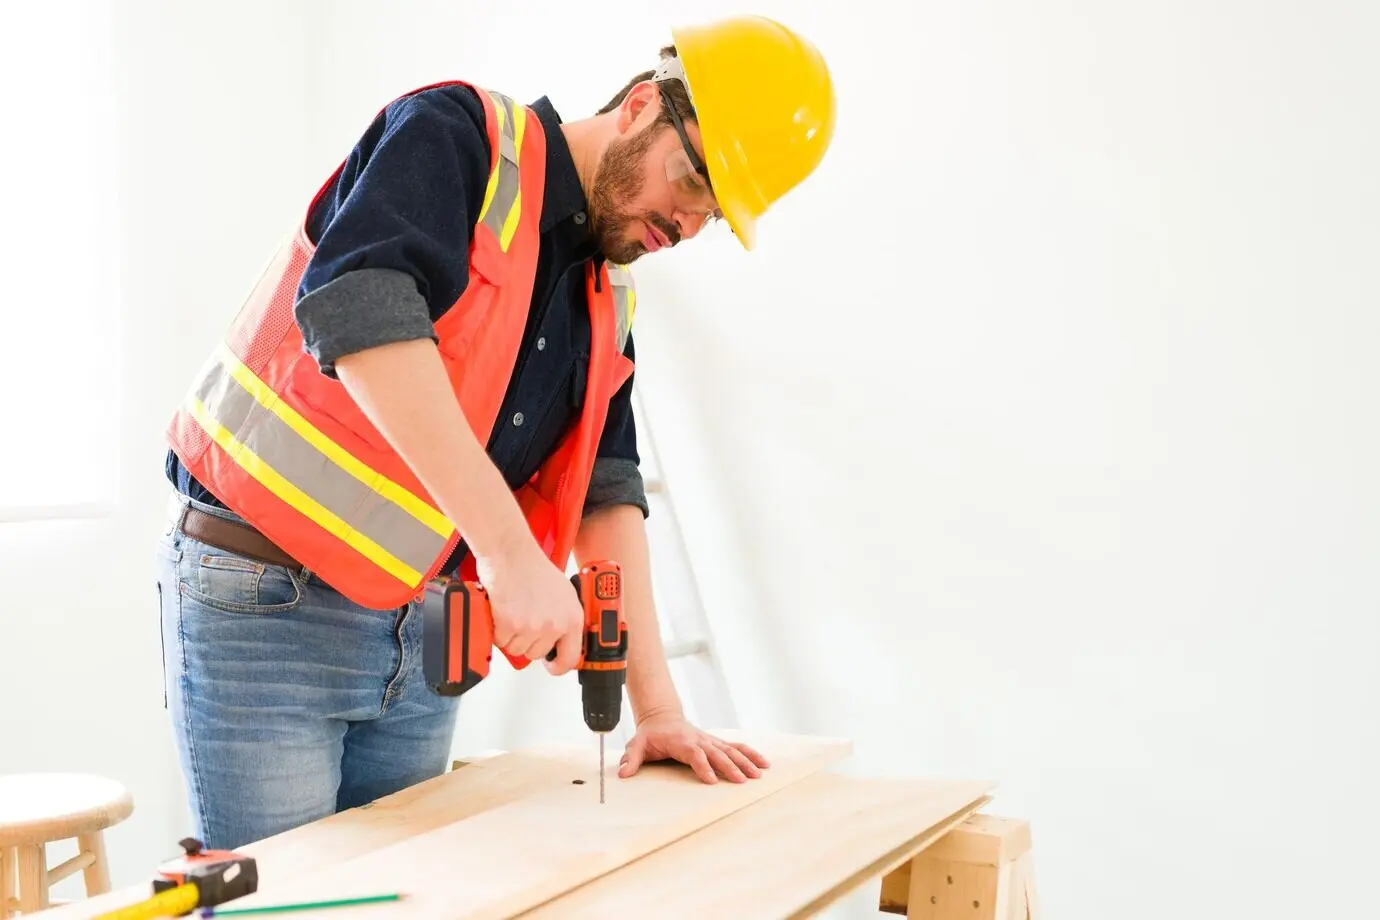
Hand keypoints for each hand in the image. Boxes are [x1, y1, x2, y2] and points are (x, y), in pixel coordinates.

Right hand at [475, 544, 582, 674]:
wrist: (511, 553)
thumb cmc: (532, 567)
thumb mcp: (562, 593)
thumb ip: (562, 617)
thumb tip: (559, 638)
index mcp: (572, 617)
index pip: (571, 657)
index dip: (558, 665)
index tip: (552, 666)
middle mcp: (555, 624)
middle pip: (537, 654)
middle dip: (527, 641)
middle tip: (523, 620)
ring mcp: (532, 626)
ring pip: (516, 649)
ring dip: (511, 635)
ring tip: (513, 611)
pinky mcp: (510, 625)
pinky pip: (500, 641)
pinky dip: (497, 629)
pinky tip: (503, 610)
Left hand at [619, 712, 770, 783]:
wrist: (662, 718)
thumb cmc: (651, 735)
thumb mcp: (637, 744)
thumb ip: (631, 759)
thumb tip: (623, 773)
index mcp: (681, 741)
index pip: (694, 754)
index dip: (703, 766)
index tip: (711, 780)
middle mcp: (699, 740)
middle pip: (717, 753)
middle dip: (730, 767)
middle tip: (741, 781)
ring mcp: (710, 741)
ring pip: (731, 750)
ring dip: (745, 761)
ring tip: (758, 774)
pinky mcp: (716, 743)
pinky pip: (736, 747)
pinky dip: (750, 754)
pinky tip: (763, 763)